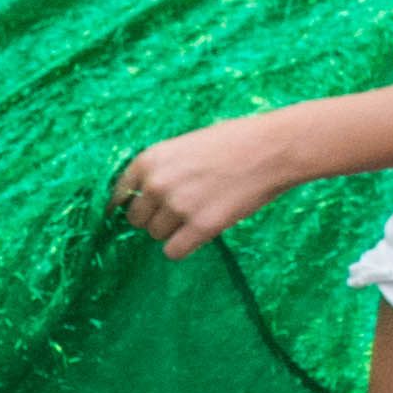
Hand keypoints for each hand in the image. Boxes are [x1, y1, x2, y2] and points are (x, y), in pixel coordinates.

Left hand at [110, 112, 309, 257]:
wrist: (273, 148)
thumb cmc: (234, 141)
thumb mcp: (186, 144)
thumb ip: (162, 168)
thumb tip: (146, 195)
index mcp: (148, 159)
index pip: (119, 194)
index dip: (131, 205)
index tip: (141, 211)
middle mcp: (156, 183)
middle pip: (136, 219)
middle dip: (154, 218)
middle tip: (179, 212)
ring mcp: (177, 206)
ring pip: (155, 236)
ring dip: (171, 232)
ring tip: (196, 217)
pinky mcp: (201, 226)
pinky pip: (173, 252)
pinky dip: (183, 248)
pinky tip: (197, 236)